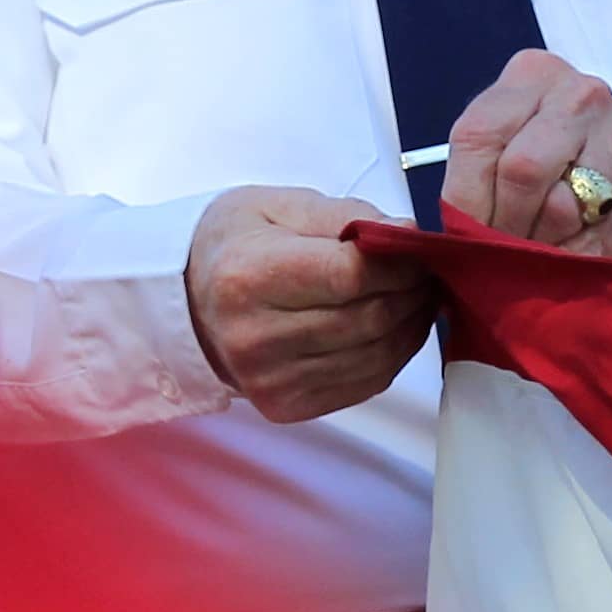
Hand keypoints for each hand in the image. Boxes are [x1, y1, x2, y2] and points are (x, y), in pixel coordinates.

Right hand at [184, 186, 438, 421]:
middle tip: (426, 272)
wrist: (185, 302)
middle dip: (413, 292)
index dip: (400, 263)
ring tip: (415, 296)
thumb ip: (345, 215)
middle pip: (369, 318)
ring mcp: (269, 379)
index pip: (351, 275)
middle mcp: (255, 336)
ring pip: (376, 355)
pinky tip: (393, 328)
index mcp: (249, 276)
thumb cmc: (234, 245)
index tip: (417, 248)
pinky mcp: (286, 406)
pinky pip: (366, 383)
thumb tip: (408, 234)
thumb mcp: (277, 206)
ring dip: (411, 325)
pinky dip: (392, 354)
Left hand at [441, 51, 611, 261]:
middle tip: (508, 249)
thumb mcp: (498, 161)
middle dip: (507, 226)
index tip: (471, 233)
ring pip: (562, 207)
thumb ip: (470, 186)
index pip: (478, 136)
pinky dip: (579, 259)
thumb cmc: (551, 172)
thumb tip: (459, 238)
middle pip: (522, 169)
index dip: (467, 198)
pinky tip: (579, 250)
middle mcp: (581, 92)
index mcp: (532, 75)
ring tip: (545, 247)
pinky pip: (599, 237)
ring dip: (545, 245)